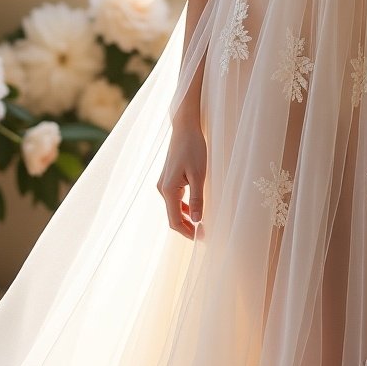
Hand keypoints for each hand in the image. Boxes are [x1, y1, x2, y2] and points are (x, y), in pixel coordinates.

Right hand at [157, 123, 206, 240]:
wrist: (185, 127)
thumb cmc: (193, 148)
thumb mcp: (199, 174)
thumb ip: (197, 198)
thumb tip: (197, 220)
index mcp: (168, 190)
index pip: (175, 220)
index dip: (187, 232)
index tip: (201, 238)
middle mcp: (162, 189)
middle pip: (173, 216)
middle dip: (186, 227)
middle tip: (203, 234)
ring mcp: (164, 183)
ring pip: (173, 207)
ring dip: (185, 217)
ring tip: (201, 223)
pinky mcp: (168, 178)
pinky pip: (174, 198)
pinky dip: (183, 206)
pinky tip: (195, 207)